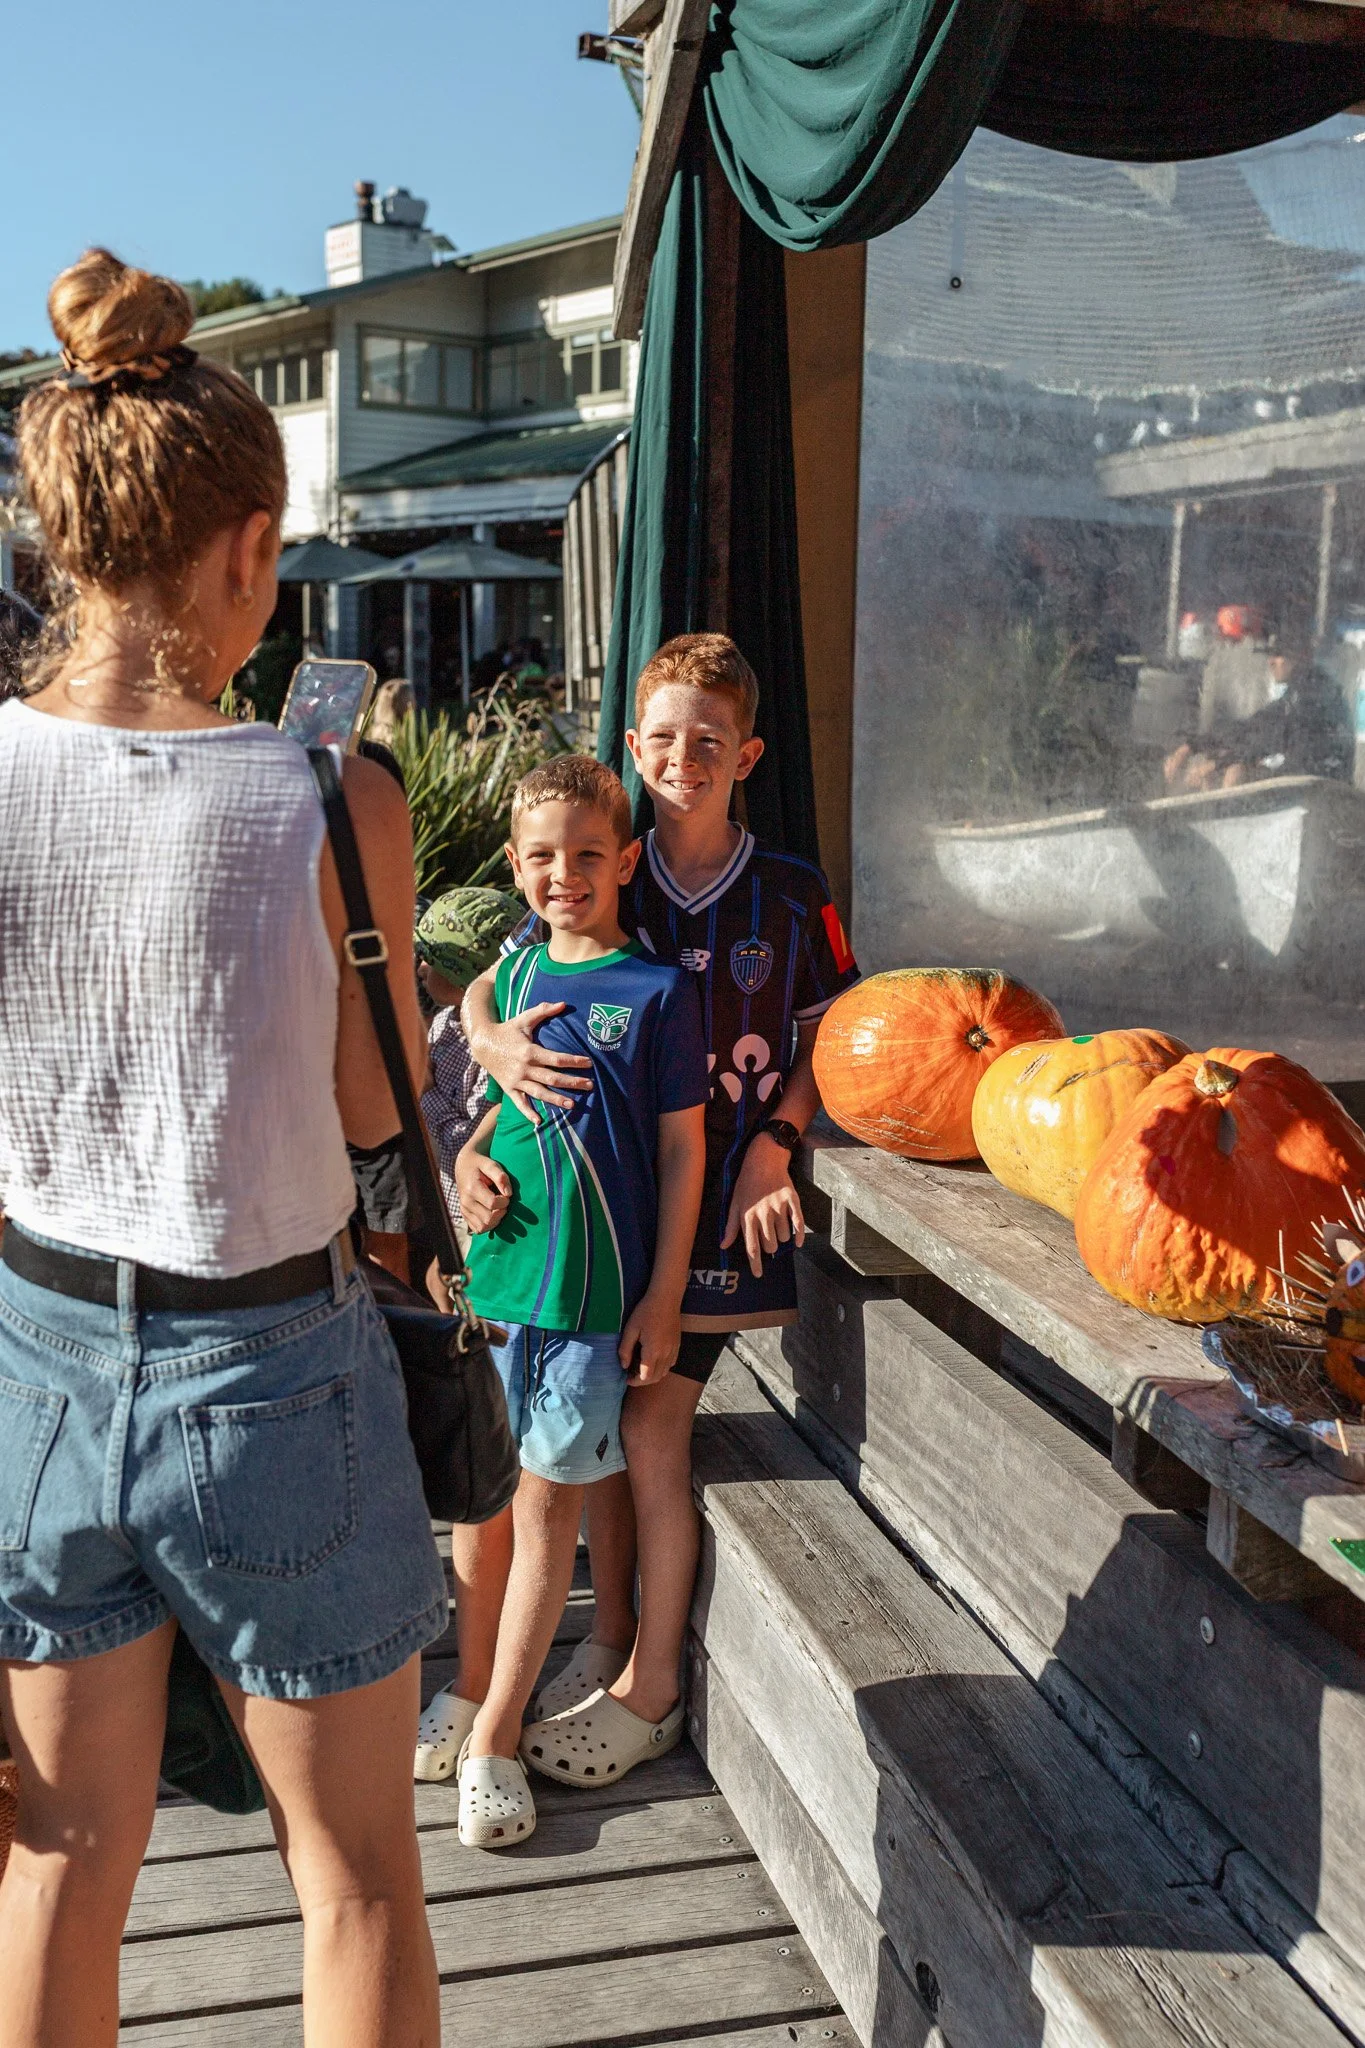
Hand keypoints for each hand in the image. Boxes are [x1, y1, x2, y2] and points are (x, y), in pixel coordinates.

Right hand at [456, 1147, 511, 1232]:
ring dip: (496, 1221)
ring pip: (483, 1227)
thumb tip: (509, 1193)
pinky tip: (493, 1214)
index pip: (492, 1204)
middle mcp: (465, 1202)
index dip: (504, 1202)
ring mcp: (464, 1210)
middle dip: (501, 1212)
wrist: (463, 1166)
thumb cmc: (480, 1164)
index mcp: (472, 1189)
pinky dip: (488, 1225)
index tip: (507, 1194)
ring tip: (499, 1209)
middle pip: (488, 1219)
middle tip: (504, 1202)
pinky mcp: (465, 1215)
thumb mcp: (491, 1164)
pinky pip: (478, 1229)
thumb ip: (500, 1177)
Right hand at [480, 1007, 592, 1121]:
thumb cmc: (507, 1030)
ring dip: (556, 1099)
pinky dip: (528, 1112)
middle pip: (552, 1078)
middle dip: (572, 1082)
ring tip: (572, 1105)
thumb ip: (543, 1010)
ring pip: (539, 1093)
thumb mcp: (524, 1019)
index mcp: (529, 1051)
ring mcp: (516, 1080)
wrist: (482, 1043)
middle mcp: (524, 1068)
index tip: (589, 1063)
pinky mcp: (509, 1088)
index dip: (574, 1061)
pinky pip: (519, 1103)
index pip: (556, 1058)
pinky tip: (539, 1121)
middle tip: (590, 1086)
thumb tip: (564, 1003)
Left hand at [618, 1287, 681, 1385]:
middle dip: (643, 1380)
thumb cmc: (646, 1312)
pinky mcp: (677, 1345)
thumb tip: (623, 1366)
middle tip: (631, 1374)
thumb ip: (625, 1349)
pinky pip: (671, 1363)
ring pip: (664, 1372)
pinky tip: (653, 1360)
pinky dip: (662, 1367)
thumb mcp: (630, 1329)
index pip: (645, 1377)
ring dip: (652, 1375)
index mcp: (653, 1351)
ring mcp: (673, 1350)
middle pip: (656, 1378)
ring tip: (641, 1368)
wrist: (666, 1298)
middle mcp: (665, 1354)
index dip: (635, 1381)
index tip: (626, 1378)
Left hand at [721, 1131, 805, 1278]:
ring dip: (782, 1238)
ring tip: (778, 1227)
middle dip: (770, 1247)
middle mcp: (763, 1214)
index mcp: (747, 1217)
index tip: (758, 1275)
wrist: (764, 1160)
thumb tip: (723, 1246)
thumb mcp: (734, 1204)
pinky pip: (798, 1224)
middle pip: (770, 1245)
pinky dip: (799, 1236)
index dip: (755, 1264)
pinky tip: (797, 1242)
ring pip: (784, 1237)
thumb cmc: (746, 1184)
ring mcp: (779, 1207)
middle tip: (769, 1240)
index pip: (752, 1247)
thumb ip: (731, 1227)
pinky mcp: (792, 1201)